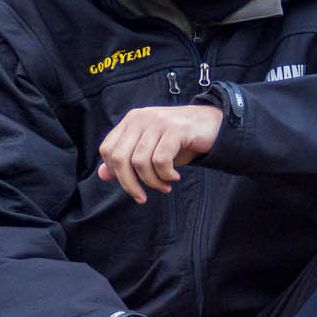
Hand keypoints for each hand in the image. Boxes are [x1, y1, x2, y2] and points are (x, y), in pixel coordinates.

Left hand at [97, 105, 224, 202]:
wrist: (214, 124)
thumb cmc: (180, 140)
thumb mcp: (150, 150)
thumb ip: (126, 161)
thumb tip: (102, 175)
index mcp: (131, 121)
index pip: (108, 150)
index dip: (115, 173)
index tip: (131, 185)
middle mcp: (141, 118)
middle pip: (120, 158)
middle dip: (130, 184)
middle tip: (141, 197)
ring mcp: (157, 122)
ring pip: (140, 162)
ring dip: (152, 182)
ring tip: (165, 186)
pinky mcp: (175, 129)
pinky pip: (161, 160)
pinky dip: (166, 175)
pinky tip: (174, 176)